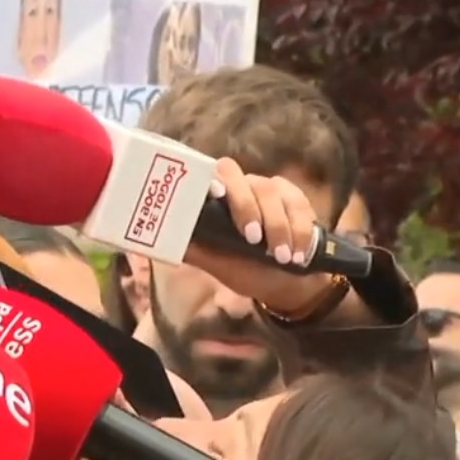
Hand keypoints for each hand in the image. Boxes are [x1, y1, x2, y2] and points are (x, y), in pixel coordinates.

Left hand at [184, 157, 326, 311]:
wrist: (288, 284)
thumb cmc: (246, 269)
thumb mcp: (217, 263)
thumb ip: (194, 249)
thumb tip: (160, 242)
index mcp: (215, 200)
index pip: (208, 175)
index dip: (209, 179)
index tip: (215, 195)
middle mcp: (239, 187)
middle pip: (238, 176)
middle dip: (246, 206)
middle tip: (252, 238)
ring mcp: (267, 188)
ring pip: (269, 192)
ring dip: (277, 227)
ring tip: (282, 257)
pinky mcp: (295, 197)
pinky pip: (297, 205)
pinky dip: (299, 232)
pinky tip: (298, 255)